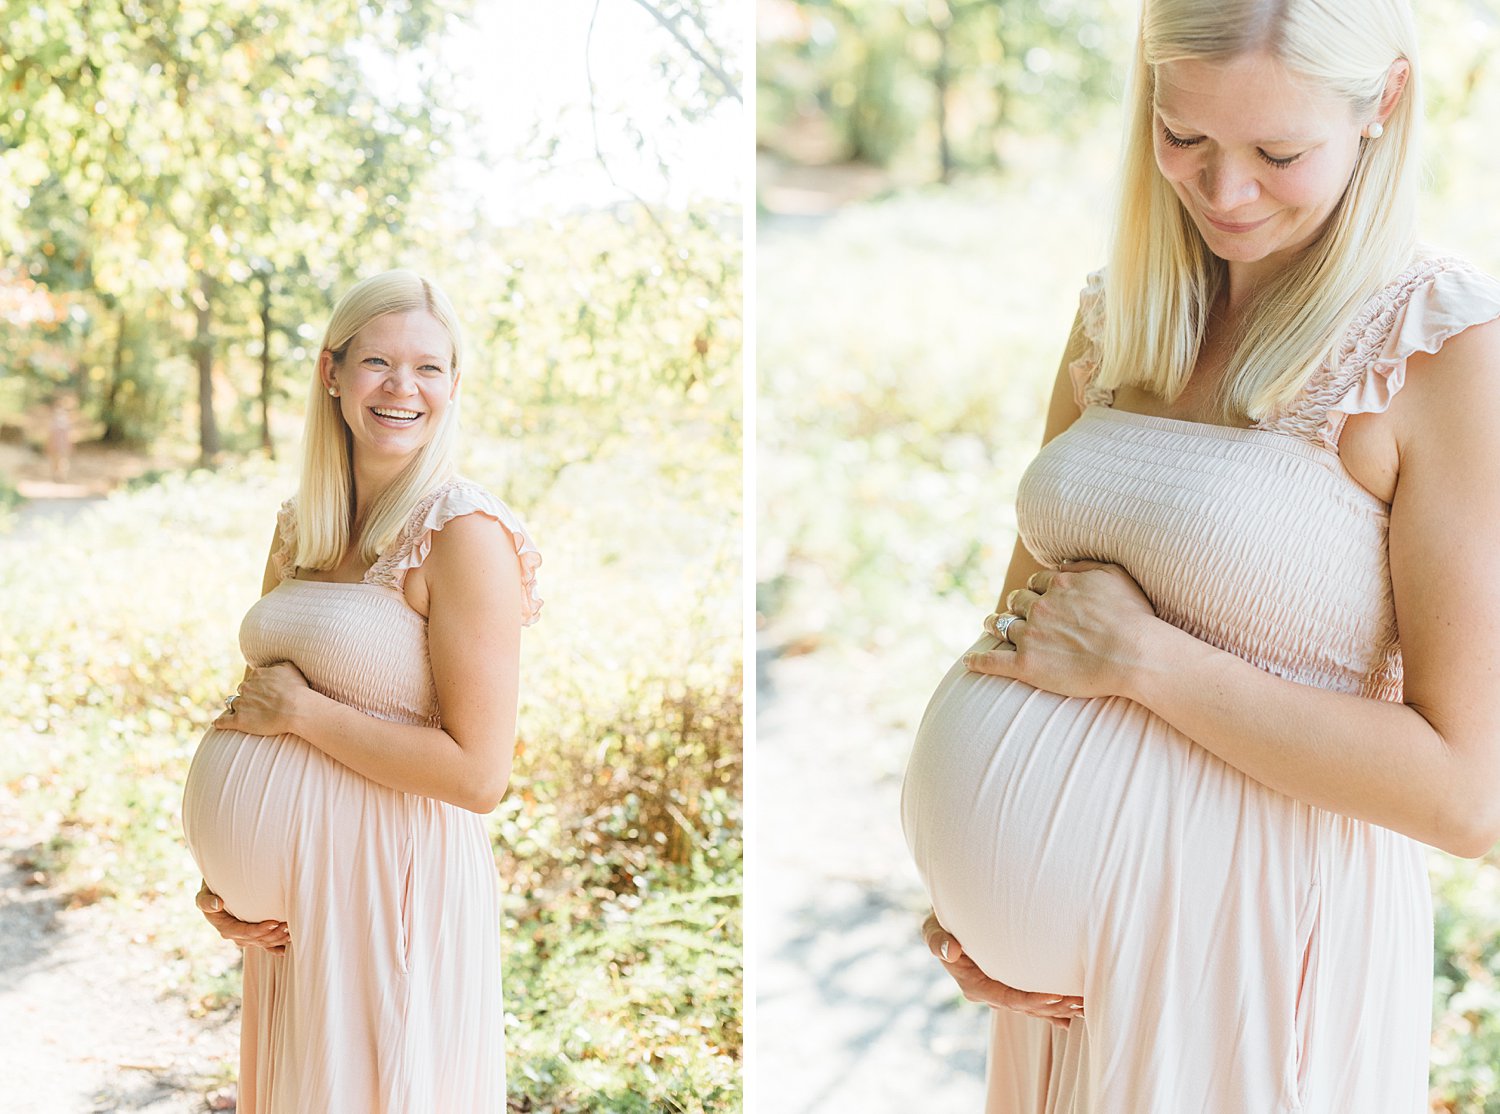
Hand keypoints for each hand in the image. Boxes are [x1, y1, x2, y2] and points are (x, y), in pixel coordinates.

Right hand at [195, 881, 289, 954]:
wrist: (217, 891)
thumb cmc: (211, 890)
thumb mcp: (203, 894)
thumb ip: (206, 901)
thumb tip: (217, 905)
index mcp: (224, 927)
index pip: (243, 932)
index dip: (259, 930)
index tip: (274, 923)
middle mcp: (234, 934)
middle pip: (256, 939)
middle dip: (272, 935)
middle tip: (288, 926)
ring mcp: (243, 936)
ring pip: (262, 942)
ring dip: (276, 939)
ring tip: (290, 932)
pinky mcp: (251, 934)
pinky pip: (263, 944)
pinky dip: (273, 948)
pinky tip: (284, 950)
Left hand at [212, 661, 311, 735]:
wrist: (296, 708)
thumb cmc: (297, 689)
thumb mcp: (290, 668)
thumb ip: (277, 664)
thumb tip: (271, 665)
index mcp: (257, 675)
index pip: (253, 679)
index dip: (259, 686)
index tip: (266, 692)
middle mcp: (246, 687)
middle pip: (242, 690)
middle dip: (248, 695)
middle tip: (259, 703)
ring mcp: (242, 704)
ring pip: (233, 704)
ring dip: (238, 708)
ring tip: (246, 714)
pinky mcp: (239, 720)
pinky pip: (224, 721)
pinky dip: (221, 722)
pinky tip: (218, 724)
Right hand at [922, 912, 1081, 1027]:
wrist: (947, 923)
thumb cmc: (941, 923)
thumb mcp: (932, 927)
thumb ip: (936, 940)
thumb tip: (950, 952)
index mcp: (974, 986)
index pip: (1007, 998)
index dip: (1032, 999)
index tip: (1056, 995)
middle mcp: (988, 994)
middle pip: (1025, 1006)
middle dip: (1053, 1007)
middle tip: (1080, 1003)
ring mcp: (999, 992)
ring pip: (1032, 1007)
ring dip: (1057, 1009)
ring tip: (1084, 1007)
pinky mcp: (1008, 986)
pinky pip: (1031, 1002)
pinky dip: (1051, 1009)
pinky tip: (1072, 1018)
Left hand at [966, 561, 1157, 697]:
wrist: (1133, 654)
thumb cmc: (1133, 616)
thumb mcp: (1114, 576)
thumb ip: (1085, 566)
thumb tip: (1062, 563)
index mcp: (1058, 585)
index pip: (1037, 582)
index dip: (1037, 589)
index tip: (1037, 595)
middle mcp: (1039, 607)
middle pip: (1017, 601)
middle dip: (1014, 604)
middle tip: (1012, 610)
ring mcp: (1030, 636)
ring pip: (1001, 626)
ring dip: (993, 624)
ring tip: (988, 625)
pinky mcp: (1026, 665)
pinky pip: (993, 662)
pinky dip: (978, 661)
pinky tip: (969, 662)